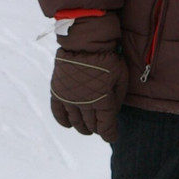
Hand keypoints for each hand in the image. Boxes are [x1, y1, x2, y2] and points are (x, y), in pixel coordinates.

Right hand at [50, 13, 126, 141]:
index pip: (106, 126)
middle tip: (100, 128)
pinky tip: (68, 124)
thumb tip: (113, 110)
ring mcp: (69, 98)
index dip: (109, 134)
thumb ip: (118, 97)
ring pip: (75, 120)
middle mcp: (84, 103)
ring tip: (86, 128)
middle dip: (97, 128)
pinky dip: (62, 120)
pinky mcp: (57, 91)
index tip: (112, 136)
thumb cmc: (108, 58)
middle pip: (90, 124)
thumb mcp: (121, 77)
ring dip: (81, 126)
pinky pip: (57, 111)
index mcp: (102, 101)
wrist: (85, 41)